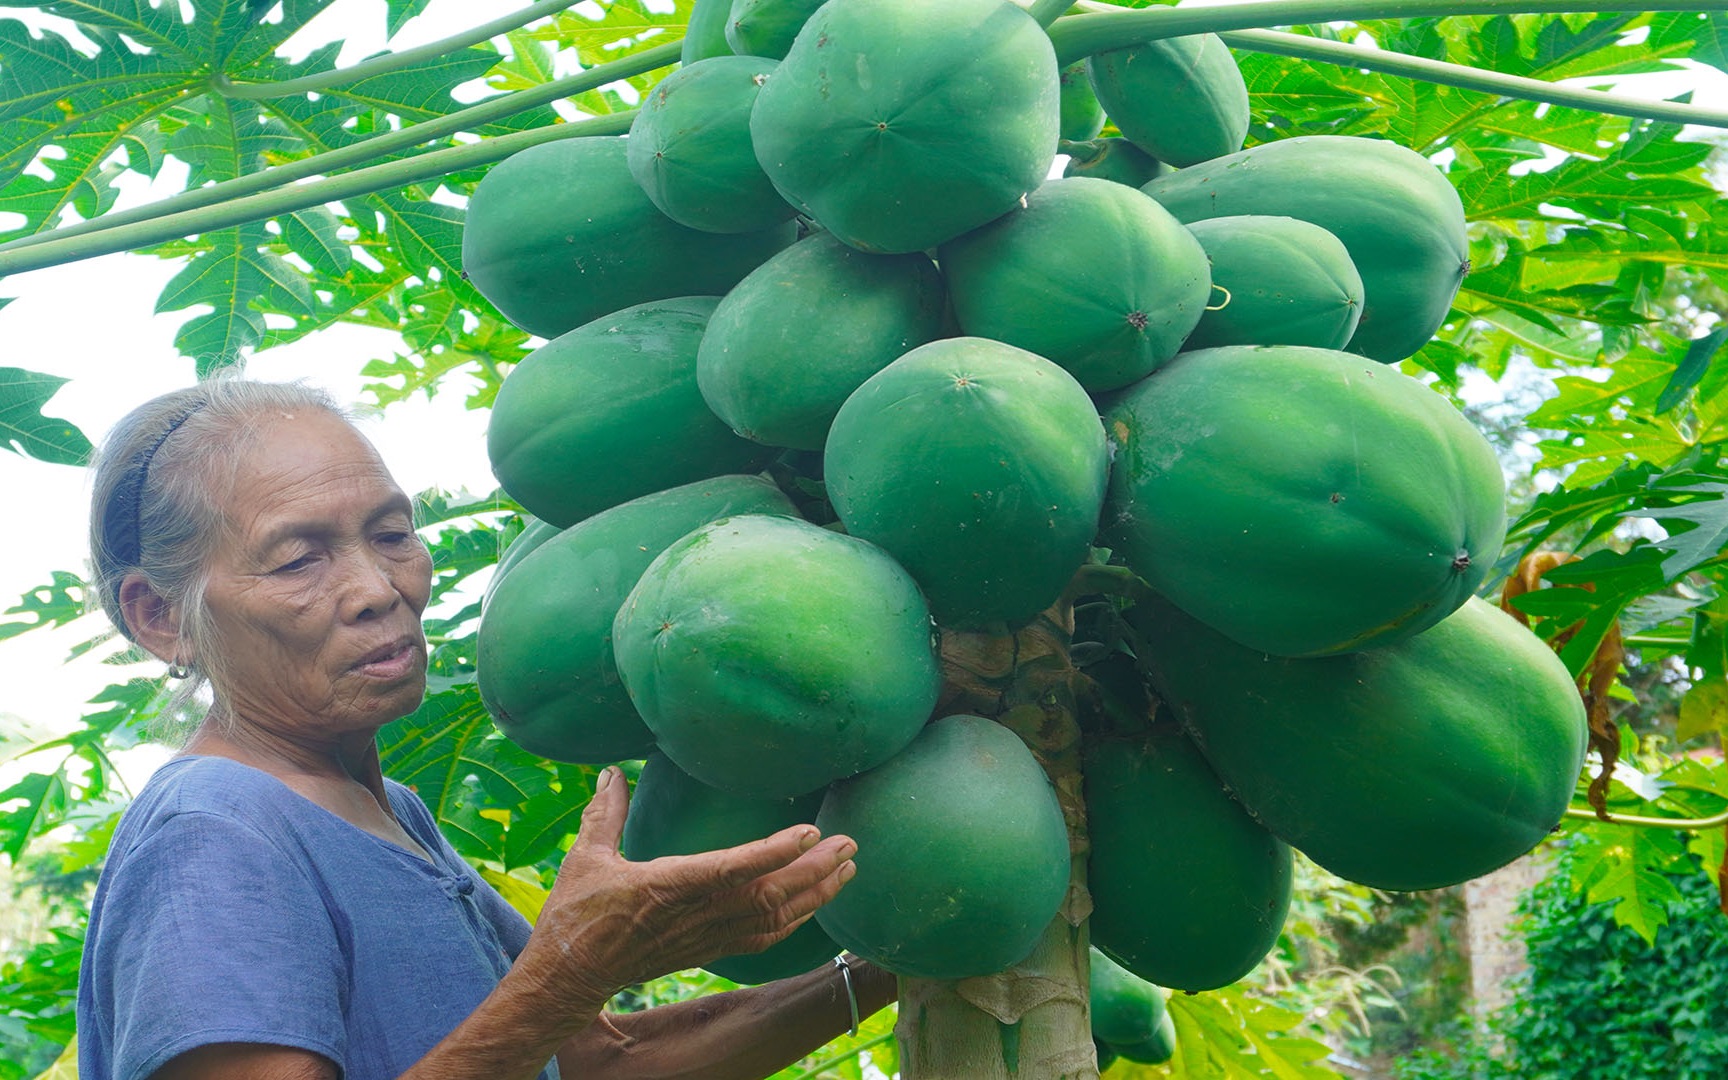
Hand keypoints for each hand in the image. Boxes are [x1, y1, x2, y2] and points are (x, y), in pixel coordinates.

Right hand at [515, 766, 857, 1015]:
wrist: (573, 974)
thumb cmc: (578, 913)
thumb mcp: (586, 858)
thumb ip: (604, 812)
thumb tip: (611, 770)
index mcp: (666, 887)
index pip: (730, 869)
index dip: (773, 852)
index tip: (810, 832)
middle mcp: (695, 915)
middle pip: (769, 895)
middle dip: (815, 870)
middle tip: (850, 842)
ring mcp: (707, 936)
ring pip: (775, 918)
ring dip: (816, 893)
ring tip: (849, 867)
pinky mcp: (710, 949)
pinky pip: (764, 937)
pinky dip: (798, 919)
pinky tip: (817, 902)